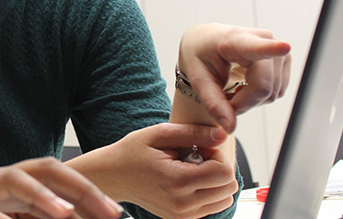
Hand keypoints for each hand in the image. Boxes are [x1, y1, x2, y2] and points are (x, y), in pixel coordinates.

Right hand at [0, 123, 123, 218]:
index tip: (111, 217)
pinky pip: (17, 185)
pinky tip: (62, 211)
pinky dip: (42, 197)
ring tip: (106, 212)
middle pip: (62, 178)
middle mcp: (11, 178)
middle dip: (94, 196)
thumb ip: (0, 218)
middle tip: (121, 216)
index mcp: (12, 188)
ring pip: (48, 175)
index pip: (56, 192)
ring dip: (81, 192)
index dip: (85, 204)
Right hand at [67, 123, 237, 218]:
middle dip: (218, 168)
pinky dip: (207, 192)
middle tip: (195, 158)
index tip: (198, 148)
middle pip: (228, 188)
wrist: (114, 176)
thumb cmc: (133, 152)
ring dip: (214, 182)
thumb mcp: (159, 133)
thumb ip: (192, 132)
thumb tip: (222, 133)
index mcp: (178, 181)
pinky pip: (212, 207)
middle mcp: (183, 204)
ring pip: (225, 200)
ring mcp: (182, 216)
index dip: (217, 155)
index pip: (225, 172)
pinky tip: (187, 181)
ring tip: (191, 170)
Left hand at [178, 24, 291, 131]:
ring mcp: (277, 49)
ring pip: (272, 93)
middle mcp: (262, 39)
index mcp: (235, 40)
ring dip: (250, 100)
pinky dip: (259, 96)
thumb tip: (230, 127)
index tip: (283, 47)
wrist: (207, 41)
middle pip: (263, 87)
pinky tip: (245, 85)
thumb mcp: (197, 79)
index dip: (272, 49)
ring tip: (232, 87)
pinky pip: (276, 92)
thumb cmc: (200, 55)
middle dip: (243, 102)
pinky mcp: (284, 59)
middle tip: (223, 99)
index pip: (255, 47)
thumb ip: (213, 103)